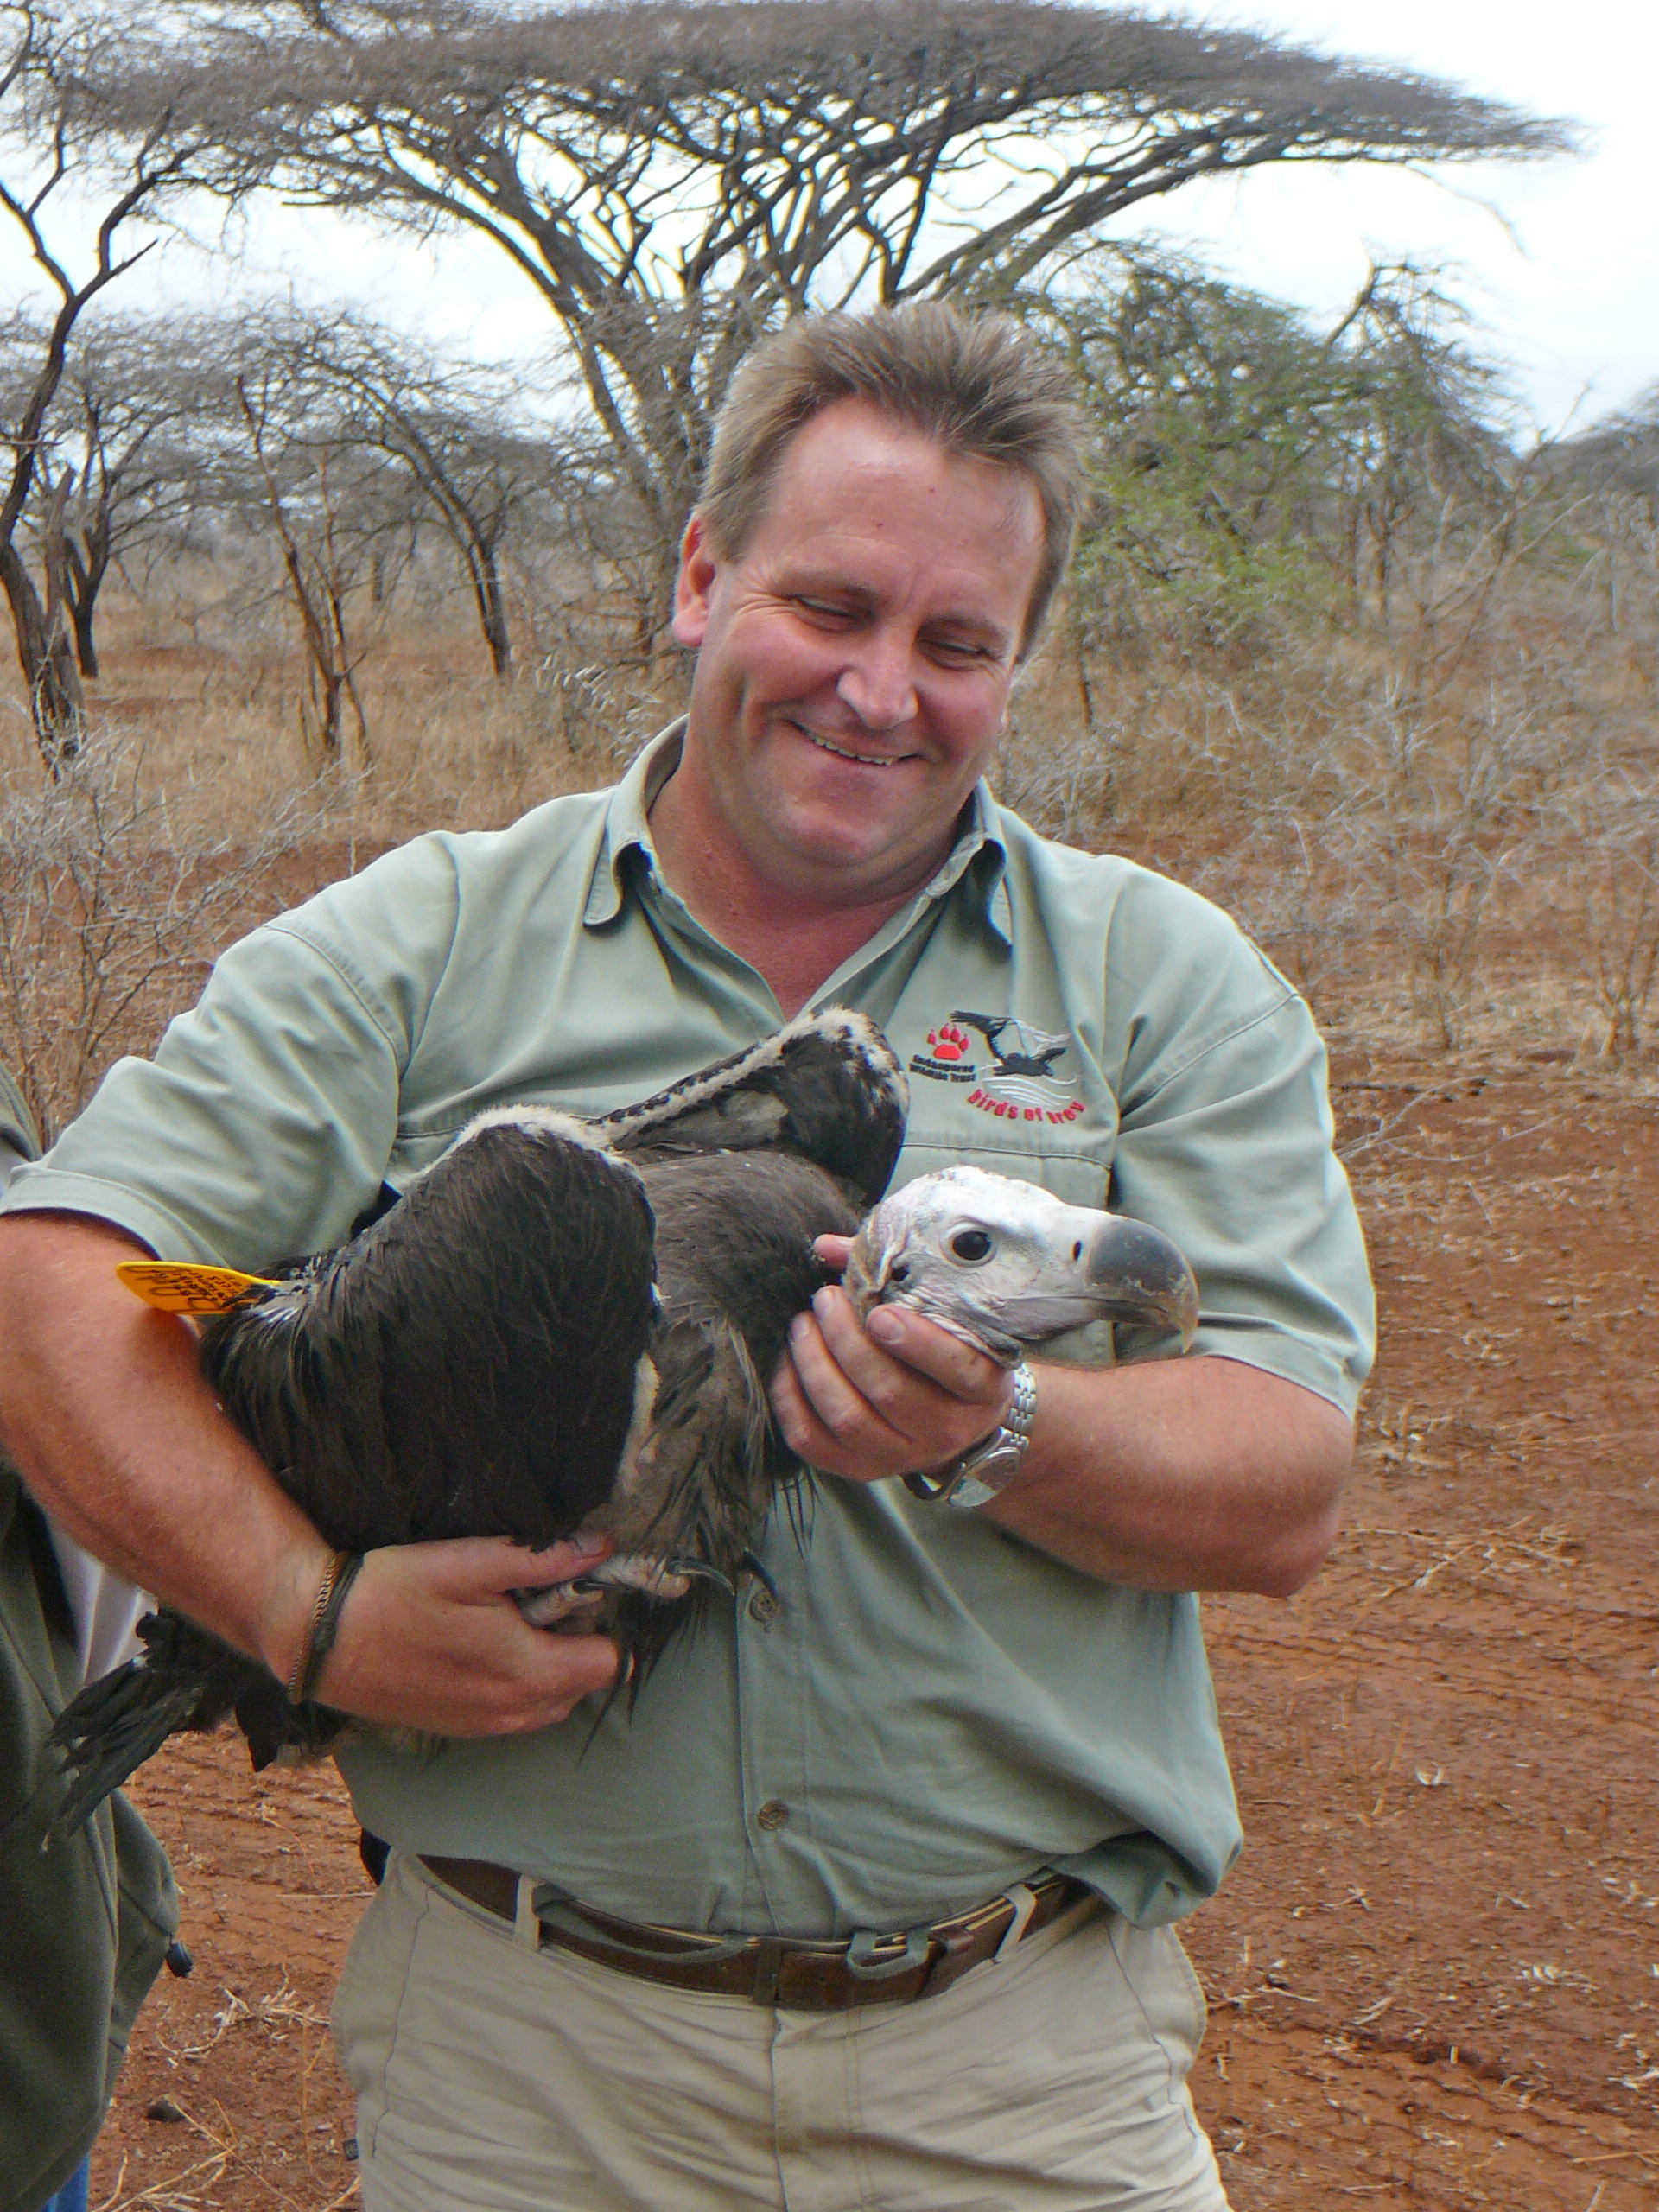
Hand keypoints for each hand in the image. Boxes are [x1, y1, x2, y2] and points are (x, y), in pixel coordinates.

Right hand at [266, 1533, 623, 1735]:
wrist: (320, 1639)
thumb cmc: (397, 1593)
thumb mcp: (473, 1562)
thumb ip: (545, 1558)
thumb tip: (602, 1545)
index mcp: (528, 1673)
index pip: (608, 1665)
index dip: (604, 1624)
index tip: (583, 1594)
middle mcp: (513, 1714)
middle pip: (582, 1686)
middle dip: (578, 1646)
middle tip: (544, 1601)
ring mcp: (483, 1728)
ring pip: (547, 1705)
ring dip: (548, 1669)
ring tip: (514, 1623)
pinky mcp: (456, 1729)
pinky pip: (511, 1715)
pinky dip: (515, 1686)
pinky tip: (482, 1648)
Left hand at [771, 1237, 1010, 1483]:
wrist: (955, 1422)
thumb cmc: (946, 1353)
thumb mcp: (945, 1316)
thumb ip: (894, 1275)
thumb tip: (827, 1247)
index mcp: (980, 1389)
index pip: (958, 1369)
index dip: (917, 1342)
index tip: (880, 1313)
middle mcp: (946, 1431)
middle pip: (889, 1390)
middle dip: (846, 1340)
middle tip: (825, 1300)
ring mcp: (901, 1456)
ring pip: (847, 1417)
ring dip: (815, 1363)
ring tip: (804, 1325)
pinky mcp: (860, 1469)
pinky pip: (813, 1441)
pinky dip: (791, 1399)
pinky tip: (790, 1363)